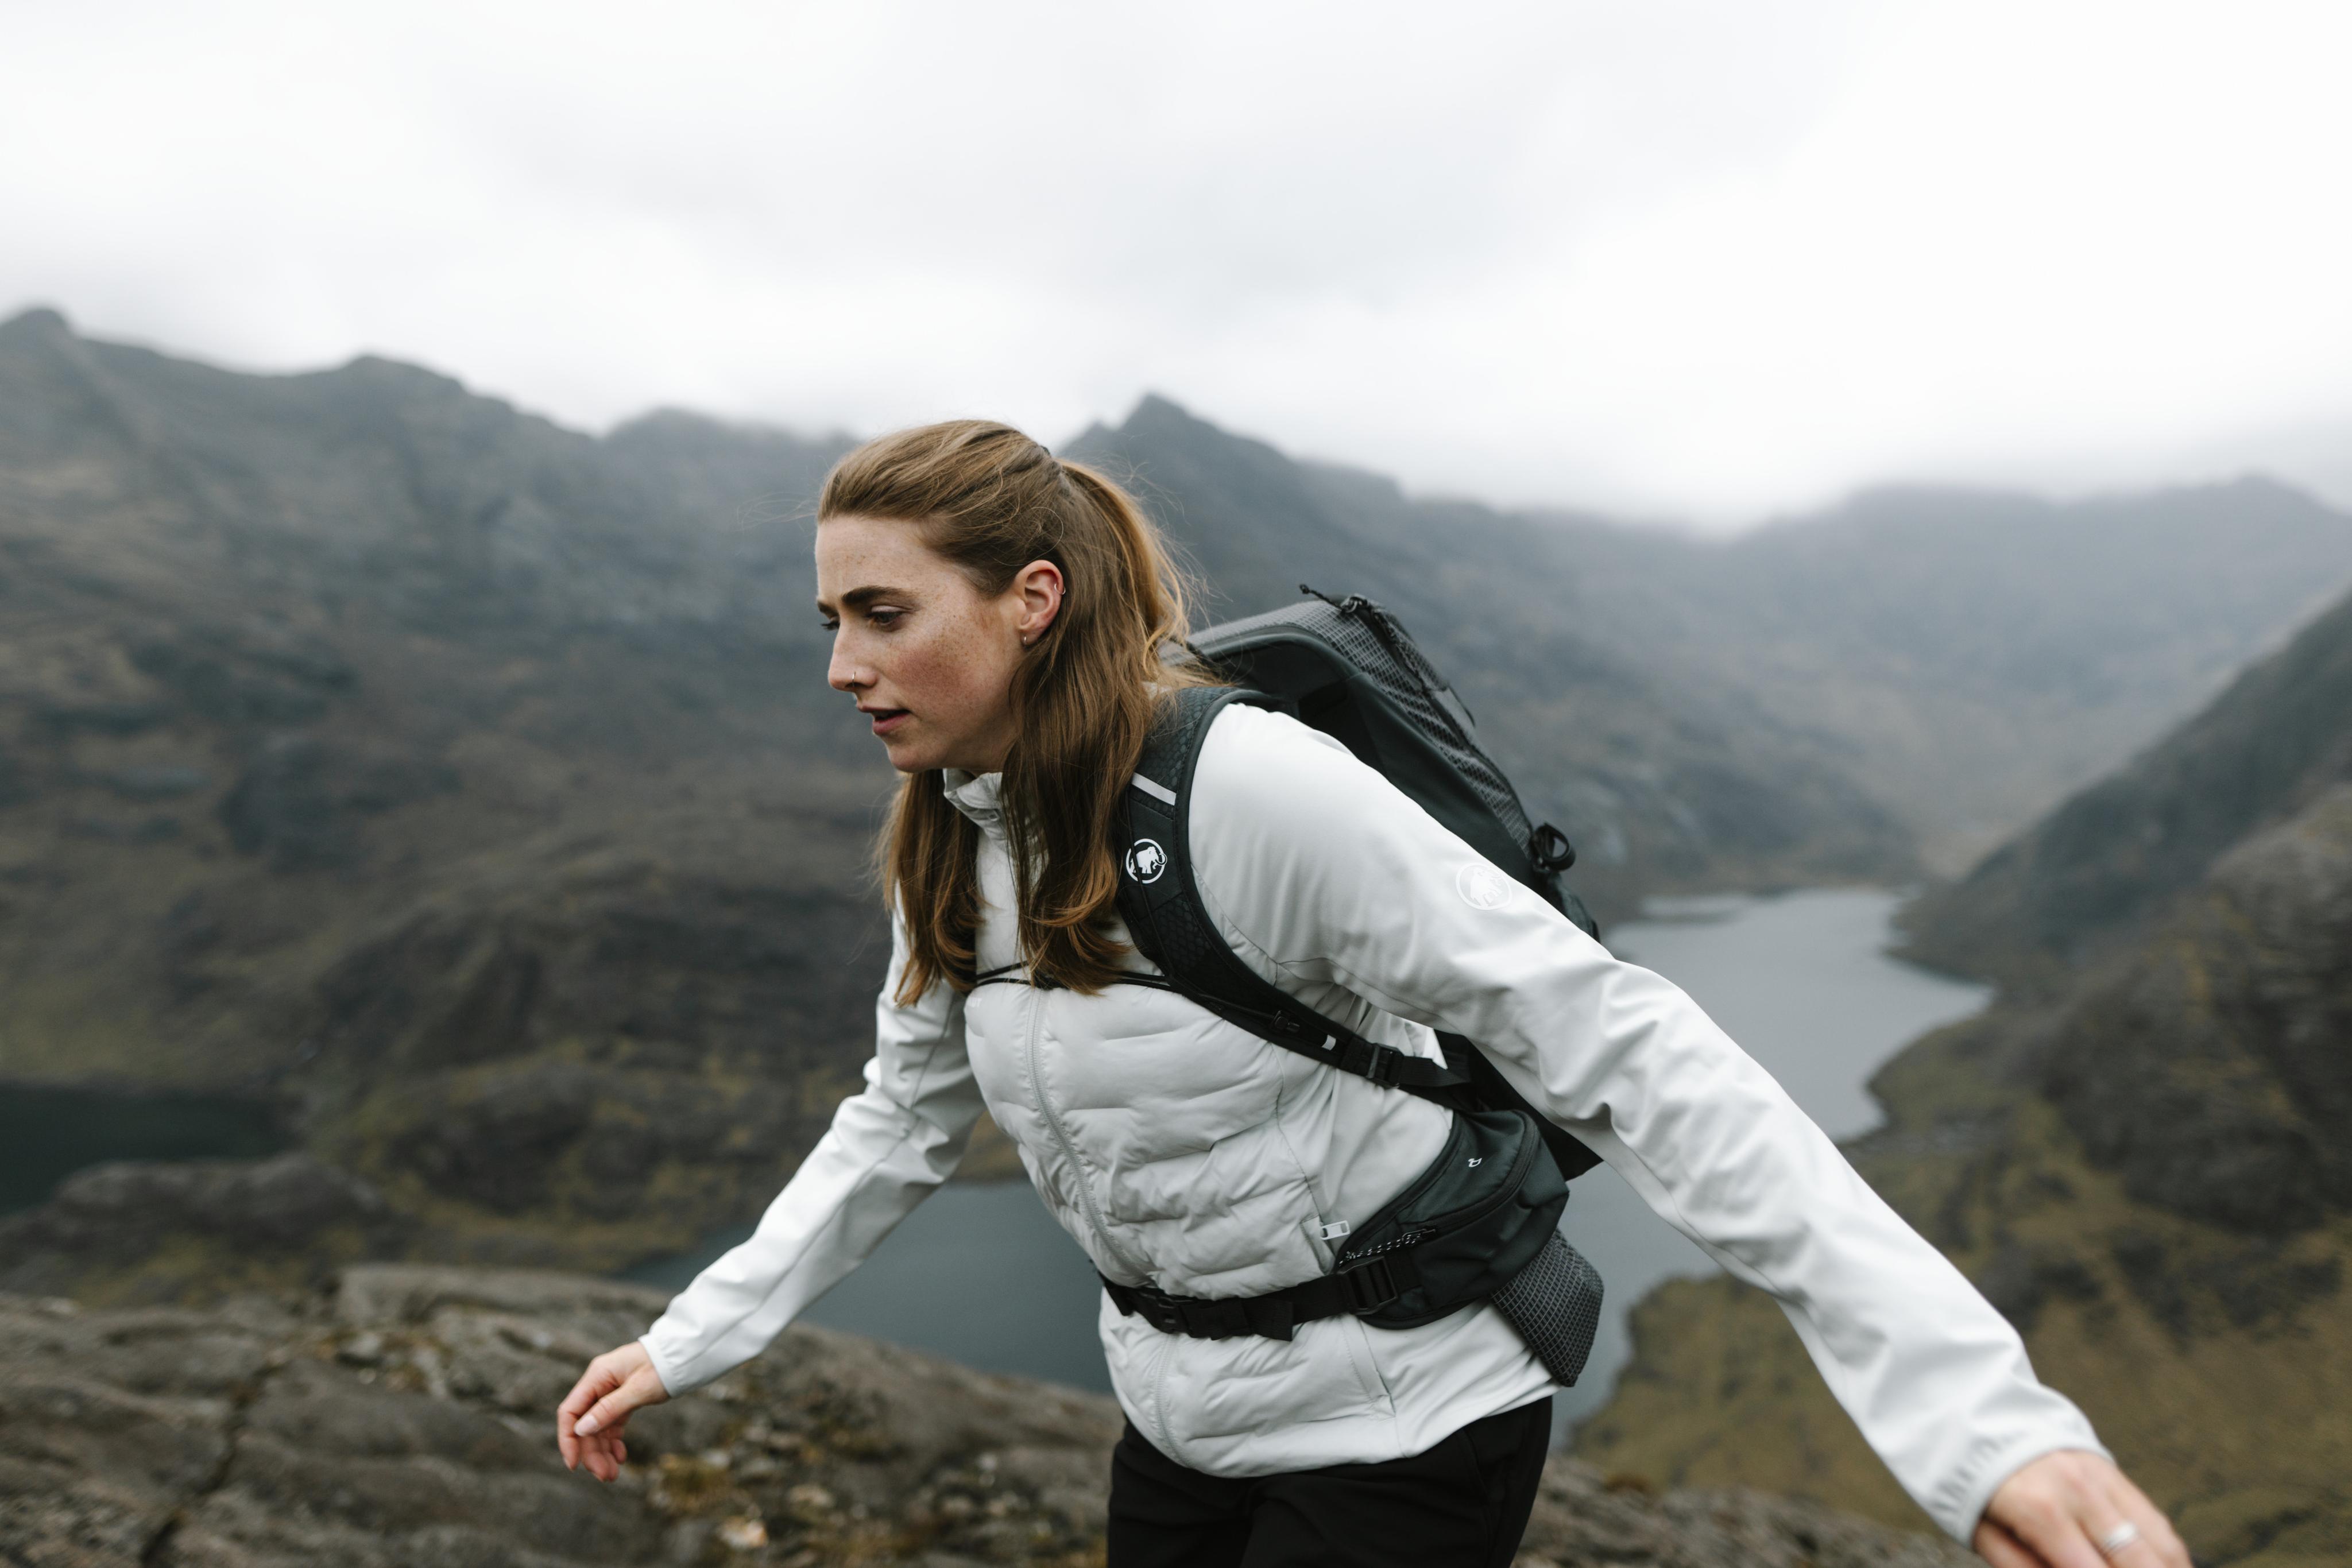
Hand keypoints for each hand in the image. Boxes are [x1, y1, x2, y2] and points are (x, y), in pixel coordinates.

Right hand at [556, 1340, 669, 1481]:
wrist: (684, 1356)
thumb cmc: (663, 1366)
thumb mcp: (639, 1389)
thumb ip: (609, 1409)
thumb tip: (581, 1430)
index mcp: (597, 1376)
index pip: (570, 1412)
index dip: (568, 1440)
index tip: (574, 1465)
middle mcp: (598, 1385)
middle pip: (584, 1425)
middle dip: (591, 1453)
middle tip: (605, 1476)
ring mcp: (609, 1393)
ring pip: (597, 1429)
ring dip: (602, 1453)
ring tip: (612, 1475)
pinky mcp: (621, 1401)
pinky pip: (611, 1426)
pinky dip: (613, 1443)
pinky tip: (621, 1457)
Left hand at [1974, 1450, 2188, 1567]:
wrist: (1978, 1422)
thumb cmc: (1978, 1488)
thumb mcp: (1984, 1534)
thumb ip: (2023, 1567)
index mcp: (2041, 1509)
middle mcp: (2080, 1491)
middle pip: (2140, 1561)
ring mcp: (2102, 1478)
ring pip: (2161, 1543)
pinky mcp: (2115, 1473)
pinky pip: (2157, 1522)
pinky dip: (2168, 1556)